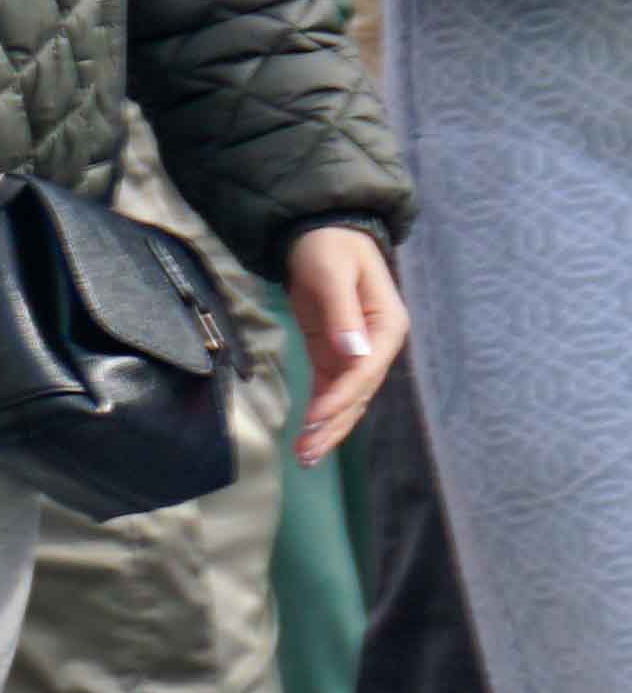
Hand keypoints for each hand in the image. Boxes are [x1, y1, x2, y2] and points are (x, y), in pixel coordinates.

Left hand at [284, 224, 407, 464]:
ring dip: (327, 428)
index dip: (341, 397)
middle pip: (358, 393)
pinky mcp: (334, 355)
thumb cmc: (330, 248)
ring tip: (305, 457)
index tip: (315, 418)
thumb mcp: (333, 273)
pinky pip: (329, 390)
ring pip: (345, 399)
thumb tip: (355, 352)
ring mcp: (357, 353)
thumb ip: (342, 312)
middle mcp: (377, 345)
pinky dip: (319, 413)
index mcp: (388, 326)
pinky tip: (307, 437)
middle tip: (307, 453)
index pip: (366, 370)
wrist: (320, 235)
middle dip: (333, 425)